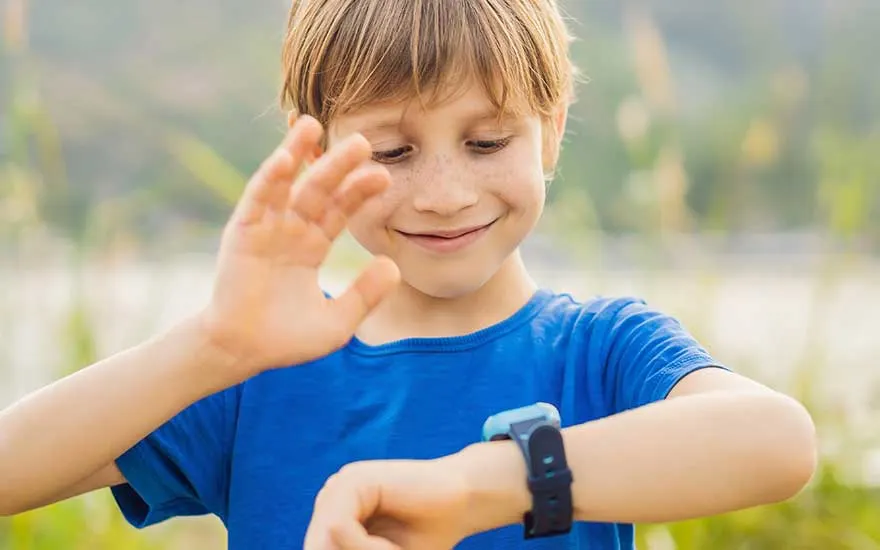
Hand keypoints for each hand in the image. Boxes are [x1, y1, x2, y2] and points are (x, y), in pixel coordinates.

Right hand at [198, 116, 399, 377]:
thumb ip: (365, 295)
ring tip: (314, 124)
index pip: (341, 210)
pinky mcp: (241, 233)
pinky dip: (269, 178)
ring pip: (285, 183)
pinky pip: (257, 200)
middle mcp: (290, 230)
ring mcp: (265, 228)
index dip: (360, 192)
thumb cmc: (286, 339)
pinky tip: (285, 158)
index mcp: (312, 246)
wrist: (241, 353)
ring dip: (297, 153)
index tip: (384, 177)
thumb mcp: (337, 322)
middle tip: (362, 141)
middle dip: (338, 165)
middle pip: (318, 189)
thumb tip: (395, 266)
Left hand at [303, 458, 476, 549]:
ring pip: (326, 540)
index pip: (317, 549)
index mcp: (332, 515)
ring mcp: (340, 485)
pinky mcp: (354, 479)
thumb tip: (324, 537)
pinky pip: (339, 527)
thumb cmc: (426, 534)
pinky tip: (391, 548)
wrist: (464, 502)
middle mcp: (331, 497)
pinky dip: (364, 547)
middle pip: (317, 547)